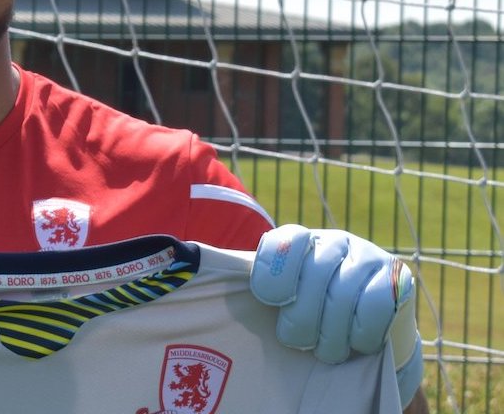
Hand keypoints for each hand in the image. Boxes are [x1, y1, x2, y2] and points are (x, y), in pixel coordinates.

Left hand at [250, 224, 421, 405]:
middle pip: (314, 276)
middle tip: (296, 341)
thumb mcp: (279, 294)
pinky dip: (363, 333)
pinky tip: (358, 342)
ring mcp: (369, 256)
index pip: (284, 243)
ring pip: (345, 296)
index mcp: (300, 240)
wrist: (366, 325)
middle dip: (302, 320)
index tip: (271, 301)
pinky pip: (377, 306)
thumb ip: (243, 279)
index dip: (275, 275)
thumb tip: (191, 260)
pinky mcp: (399, 278)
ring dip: (333, 334)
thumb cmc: (309, 310)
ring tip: (326, 350)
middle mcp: (334, 241)